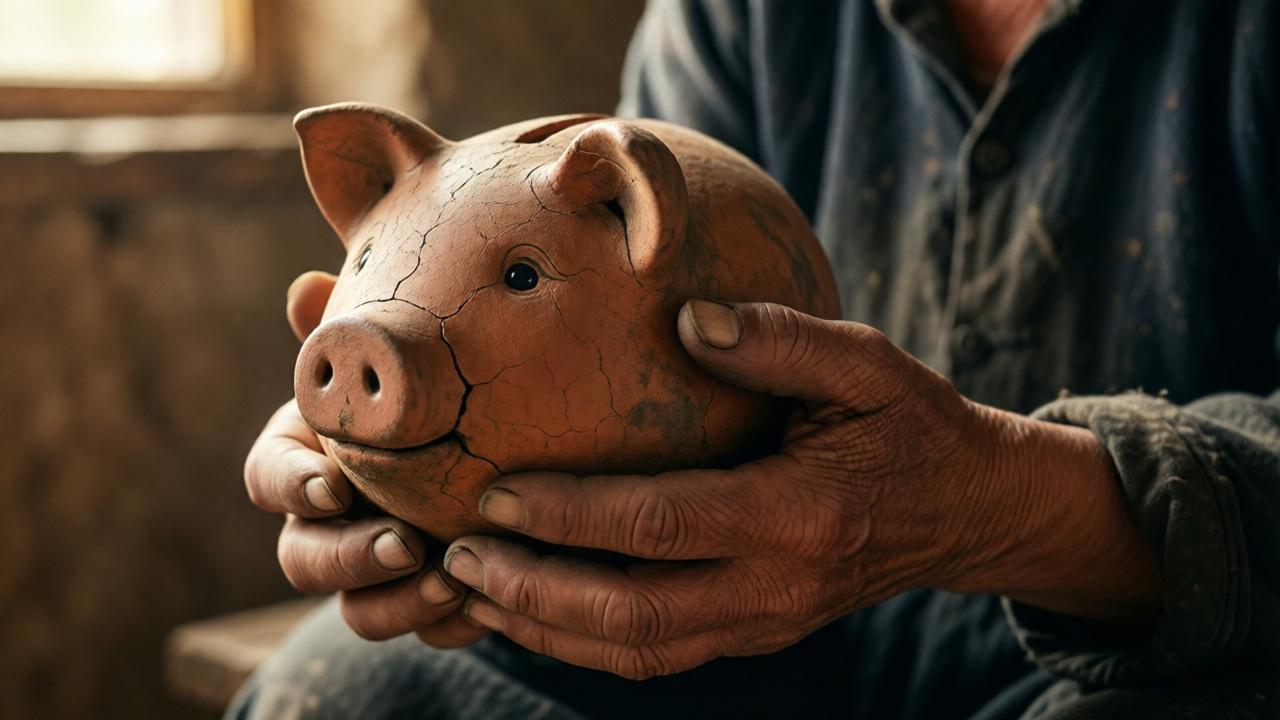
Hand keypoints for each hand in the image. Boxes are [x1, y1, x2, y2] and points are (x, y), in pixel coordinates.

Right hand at [242, 271, 486, 647]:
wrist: (515, 430)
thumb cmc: (436, 385)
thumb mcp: (404, 356)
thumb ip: (360, 333)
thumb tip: (306, 287)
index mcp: (311, 455)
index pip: (268, 477)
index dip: (291, 486)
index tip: (330, 487)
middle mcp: (331, 520)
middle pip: (304, 558)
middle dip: (348, 557)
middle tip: (405, 546)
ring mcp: (374, 566)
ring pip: (356, 610)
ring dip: (395, 603)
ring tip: (452, 581)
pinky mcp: (421, 599)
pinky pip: (421, 630)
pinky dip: (446, 625)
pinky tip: (481, 608)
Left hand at [439, 300, 1161, 678]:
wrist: (966, 511)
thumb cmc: (912, 426)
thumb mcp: (868, 365)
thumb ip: (781, 340)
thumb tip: (687, 319)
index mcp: (798, 514)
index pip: (658, 526)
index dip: (567, 515)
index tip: (490, 493)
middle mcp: (776, 586)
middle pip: (630, 614)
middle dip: (533, 590)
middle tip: (455, 553)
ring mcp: (765, 622)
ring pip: (634, 651)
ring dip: (545, 628)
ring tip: (471, 589)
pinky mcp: (755, 633)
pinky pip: (656, 655)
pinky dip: (582, 643)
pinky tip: (532, 611)